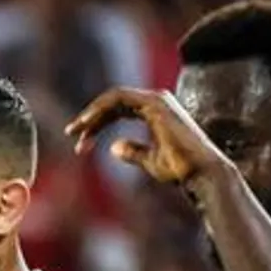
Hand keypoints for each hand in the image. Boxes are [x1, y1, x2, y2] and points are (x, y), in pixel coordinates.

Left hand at [65, 87, 226, 186]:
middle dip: (90, 118)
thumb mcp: (149, 161)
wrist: (199, 173)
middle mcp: (156, 102)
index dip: (97, 125)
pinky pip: (120, 98)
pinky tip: (87, 124)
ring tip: (75, 130)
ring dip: (92, 113)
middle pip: (113, 103)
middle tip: (71, 134)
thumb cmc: (179, 170)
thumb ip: (132, 151)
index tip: (80, 144)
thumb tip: (114, 147)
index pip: (118, 111)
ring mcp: (157, 100)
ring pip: (114, 98)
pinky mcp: (155, 104)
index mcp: (154, 113)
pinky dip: (101, 109)